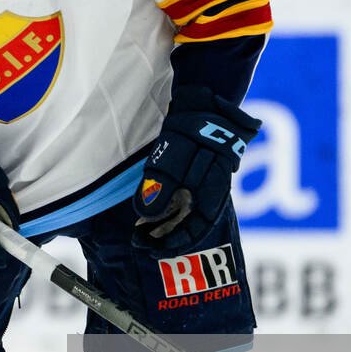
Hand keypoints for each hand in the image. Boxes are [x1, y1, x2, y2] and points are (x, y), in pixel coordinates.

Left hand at [130, 88, 260, 257]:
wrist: (206, 103)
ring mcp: (203, 185)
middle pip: (189, 226)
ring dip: (164, 224)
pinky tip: (150, 209)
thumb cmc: (194, 131)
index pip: (195, 231)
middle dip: (164, 237)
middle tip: (138, 240)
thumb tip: (145, 217)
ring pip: (184, 214)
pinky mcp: (194, 175)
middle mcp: (210, 195)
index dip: (172, 244)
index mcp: (212, 195)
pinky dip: (166, 208)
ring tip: (141, 229)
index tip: (148, 248)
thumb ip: (161, 187)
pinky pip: (181, 200)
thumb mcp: (174, 159)